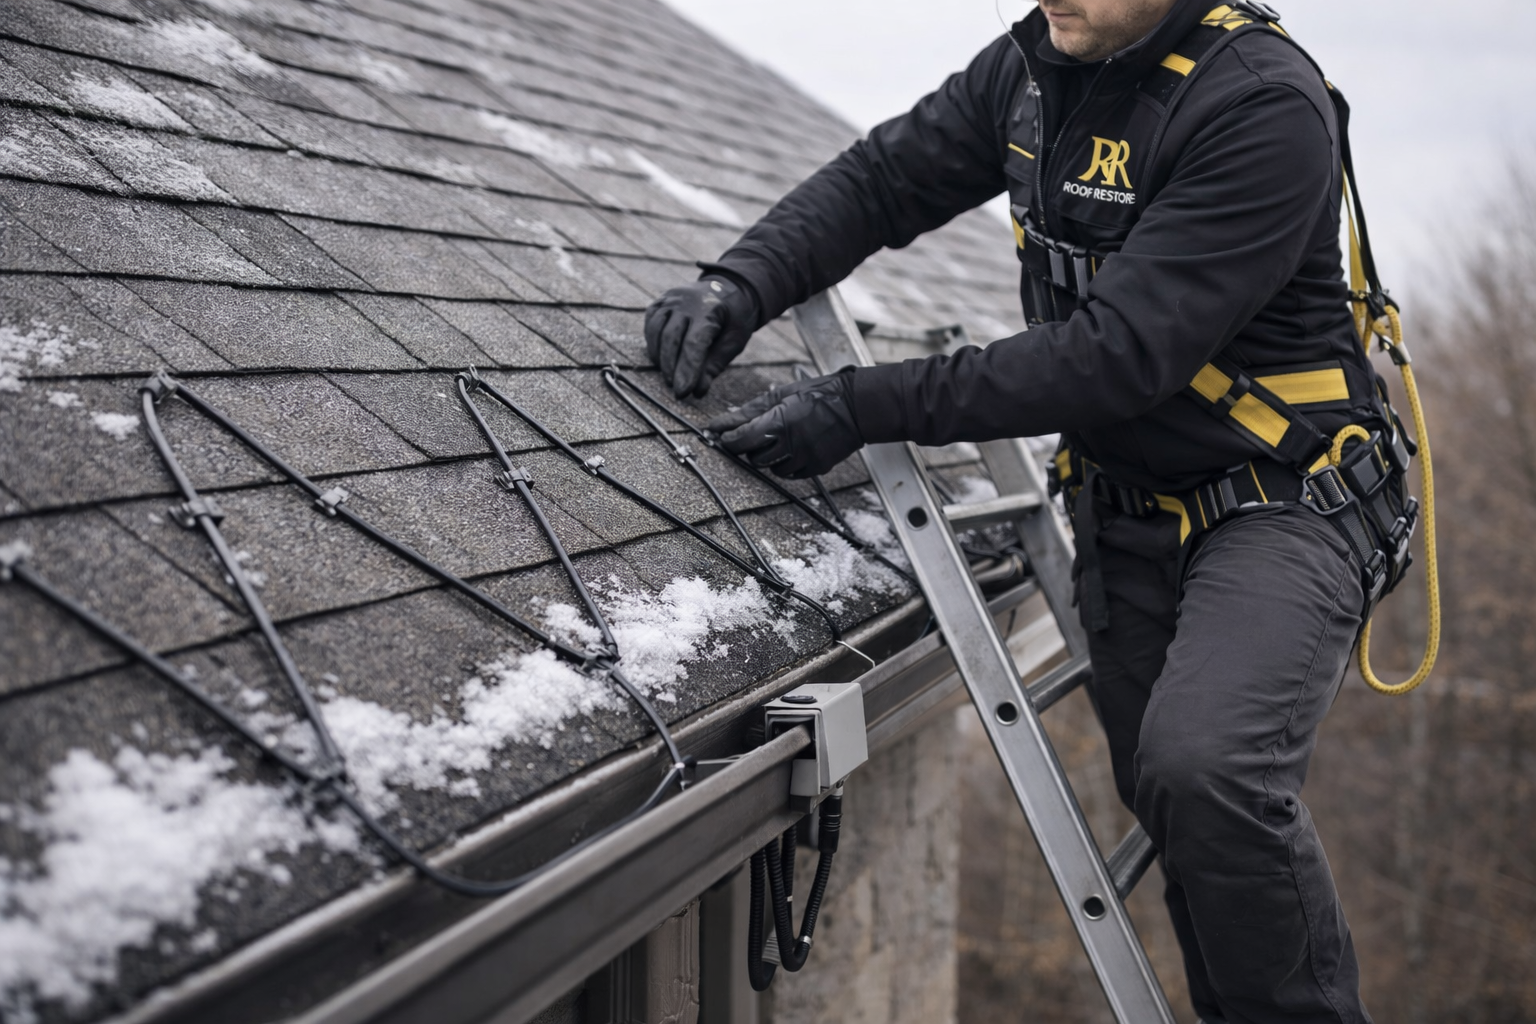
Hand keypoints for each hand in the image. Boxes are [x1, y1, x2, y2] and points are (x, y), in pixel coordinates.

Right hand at [644, 276, 759, 398]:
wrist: (729, 287)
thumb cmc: (734, 317)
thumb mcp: (734, 340)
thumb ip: (715, 364)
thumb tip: (697, 390)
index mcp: (710, 309)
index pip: (694, 343)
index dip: (687, 370)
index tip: (684, 392)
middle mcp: (686, 301)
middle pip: (672, 338)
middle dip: (672, 368)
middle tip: (677, 391)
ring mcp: (671, 299)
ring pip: (657, 331)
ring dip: (660, 358)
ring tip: (669, 378)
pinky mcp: (661, 301)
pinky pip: (651, 324)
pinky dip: (653, 343)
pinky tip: (660, 359)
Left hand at [705, 371, 863, 478]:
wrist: (856, 407)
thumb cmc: (820, 395)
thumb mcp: (782, 394)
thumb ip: (751, 410)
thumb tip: (724, 422)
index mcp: (781, 421)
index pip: (742, 439)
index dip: (728, 440)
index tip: (722, 437)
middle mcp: (792, 443)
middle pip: (754, 457)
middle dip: (750, 447)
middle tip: (756, 434)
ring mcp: (806, 458)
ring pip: (772, 469)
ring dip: (768, 457)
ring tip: (780, 439)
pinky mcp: (817, 468)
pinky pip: (791, 474)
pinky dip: (786, 464)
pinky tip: (794, 448)